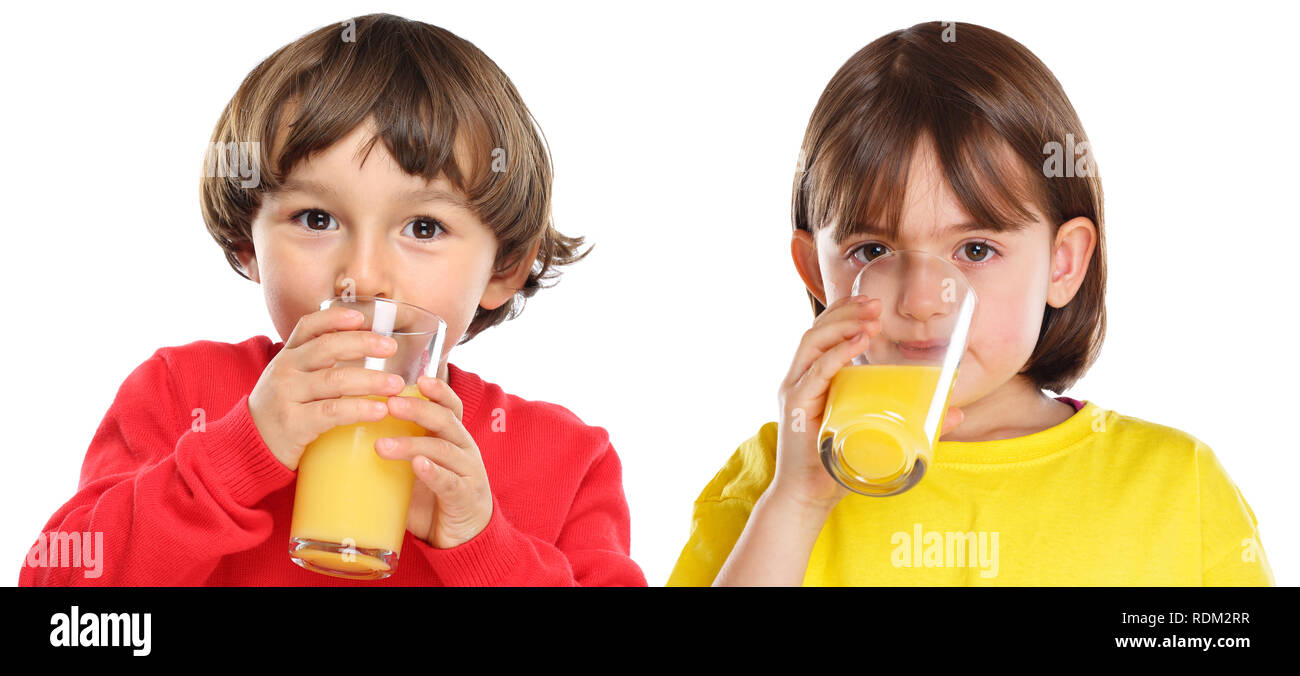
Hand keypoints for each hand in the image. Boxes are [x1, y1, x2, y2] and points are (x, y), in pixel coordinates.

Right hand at [248, 306, 407, 470]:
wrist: (249, 447)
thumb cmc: (283, 409)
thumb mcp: (293, 379)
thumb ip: (318, 363)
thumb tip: (367, 347)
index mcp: (288, 355)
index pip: (309, 326)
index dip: (335, 318)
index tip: (362, 317)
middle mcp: (285, 370)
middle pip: (327, 347)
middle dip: (363, 344)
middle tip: (391, 348)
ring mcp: (287, 396)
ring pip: (334, 380)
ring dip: (370, 380)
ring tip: (395, 385)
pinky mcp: (293, 423)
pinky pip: (332, 412)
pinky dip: (359, 409)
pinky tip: (379, 410)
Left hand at [374, 374, 492, 548]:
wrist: (464, 539)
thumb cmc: (433, 499)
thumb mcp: (415, 470)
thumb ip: (394, 452)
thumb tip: (343, 436)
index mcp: (453, 439)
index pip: (450, 406)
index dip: (437, 390)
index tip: (417, 378)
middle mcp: (464, 450)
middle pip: (445, 420)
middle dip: (418, 409)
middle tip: (389, 404)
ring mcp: (468, 473)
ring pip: (443, 449)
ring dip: (412, 444)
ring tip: (383, 445)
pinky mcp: (465, 498)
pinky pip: (450, 482)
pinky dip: (434, 472)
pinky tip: (418, 466)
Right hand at [769, 295, 964, 513]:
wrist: (809, 496)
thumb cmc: (838, 463)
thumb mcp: (877, 432)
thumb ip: (914, 421)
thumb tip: (957, 411)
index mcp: (813, 379)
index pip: (824, 334)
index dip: (845, 313)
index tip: (872, 303)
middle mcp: (800, 379)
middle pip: (818, 332)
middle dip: (847, 312)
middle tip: (876, 304)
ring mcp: (796, 391)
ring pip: (813, 344)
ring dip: (842, 325)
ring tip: (870, 318)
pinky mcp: (796, 407)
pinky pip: (815, 373)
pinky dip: (835, 356)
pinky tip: (855, 344)